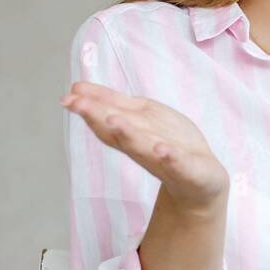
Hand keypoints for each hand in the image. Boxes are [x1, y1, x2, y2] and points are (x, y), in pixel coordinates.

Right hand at [60, 82, 229, 209]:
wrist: (202, 182)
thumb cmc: (167, 145)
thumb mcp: (140, 119)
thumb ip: (111, 105)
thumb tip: (76, 88)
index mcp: (132, 134)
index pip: (107, 120)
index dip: (89, 109)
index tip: (68, 98)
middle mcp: (143, 148)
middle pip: (119, 133)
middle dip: (100, 118)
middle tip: (77, 104)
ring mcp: (166, 160)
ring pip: (144, 147)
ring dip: (129, 135)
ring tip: (114, 122)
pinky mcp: (189, 171)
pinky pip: (179, 164)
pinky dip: (170, 157)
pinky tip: (163, 148)